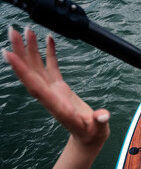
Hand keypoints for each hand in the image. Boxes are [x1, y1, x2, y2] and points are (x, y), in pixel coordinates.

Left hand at [3, 26, 109, 145]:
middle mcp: (51, 97)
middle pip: (32, 74)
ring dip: (30, 50)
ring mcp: (54, 91)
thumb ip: (100, 122)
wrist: (88, 138)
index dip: (23, 72)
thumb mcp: (98, 130)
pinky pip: (50, 68)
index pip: (37, 88)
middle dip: (21, 53)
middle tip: (13, 32)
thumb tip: (103, 116)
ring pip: (38, 68)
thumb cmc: (93, 134)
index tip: (10, 54)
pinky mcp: (60, 88)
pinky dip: (48, 54)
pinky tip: (48, 40)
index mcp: (58, 106)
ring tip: (27, 30)